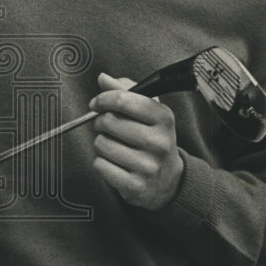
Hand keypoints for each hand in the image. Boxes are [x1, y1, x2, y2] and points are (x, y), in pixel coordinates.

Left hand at [90, 73, 183, 210]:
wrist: (168, 181)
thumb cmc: (152, 139)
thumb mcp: (147, 112)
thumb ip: (124, 91)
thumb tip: (103, 78)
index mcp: (164, 118)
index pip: (123, 99)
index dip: (103, 99)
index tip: (97, 104)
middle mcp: (160, 142)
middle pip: (109, 121)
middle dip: (100, 122)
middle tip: (106, 127)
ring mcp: (149, 166)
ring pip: (102, 144)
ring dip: (101, 144)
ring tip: (113, 146)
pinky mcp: (137, 186)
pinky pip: (101, 166)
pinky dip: (101, 163)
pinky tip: (114, 163)